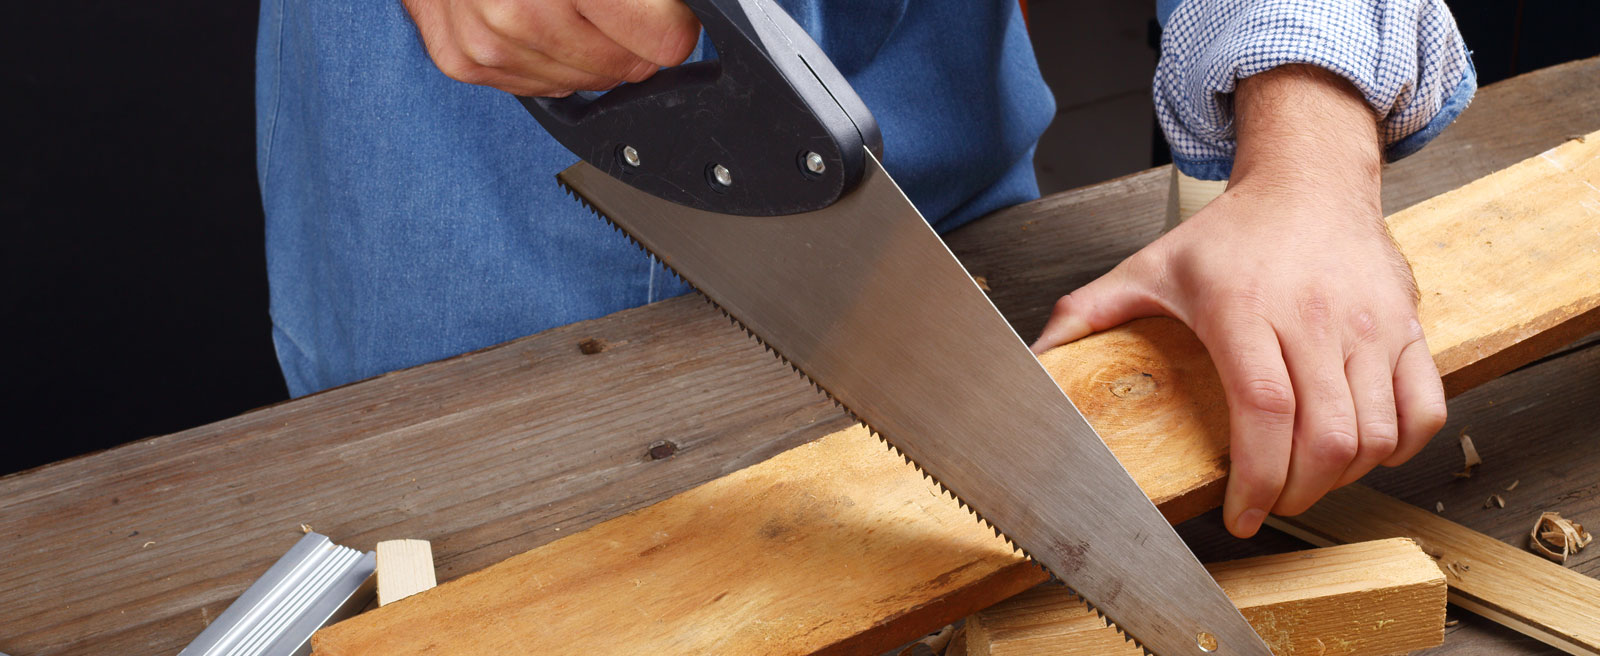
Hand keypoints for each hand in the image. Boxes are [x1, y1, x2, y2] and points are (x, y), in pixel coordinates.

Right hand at [402, 0, 700, 96]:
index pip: (664, 40)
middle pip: (625, 66)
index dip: (673, 22)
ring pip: (585, 84)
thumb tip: (672, 13)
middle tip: (614, 4)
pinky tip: (537, 20)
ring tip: (569, 6)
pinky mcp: (463, 60)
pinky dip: (548, 59)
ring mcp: (488, 42)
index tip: (666, 12)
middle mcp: (520, 11)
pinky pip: (539, 87)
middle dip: (631, 38)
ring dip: (589, 50)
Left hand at [1031, 65, 1447, 537]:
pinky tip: (1364, 451)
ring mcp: (1369, 324)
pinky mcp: (1407, 327)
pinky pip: (1423, 408)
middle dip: (1296, 493)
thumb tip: (1034, 357)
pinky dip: (1401, 447)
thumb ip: (1090, 313)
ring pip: (1376, 432)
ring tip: (1307, 480)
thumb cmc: (1230, 234)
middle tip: (1269, 504)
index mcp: (1244, 309)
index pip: (1264, 412)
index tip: (1239, 515)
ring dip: (1344, 477)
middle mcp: (1314, 317)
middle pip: (1326, 436)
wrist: (1309, 181)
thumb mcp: (1150, 267)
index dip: (1255, 478)